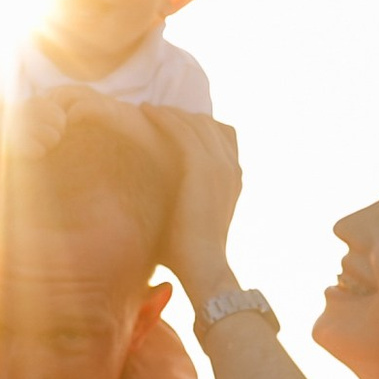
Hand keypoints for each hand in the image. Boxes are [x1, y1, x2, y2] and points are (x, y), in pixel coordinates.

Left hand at [150, 110, 245, 305]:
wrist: (203, 267)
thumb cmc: (190, 255)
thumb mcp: (193, 220)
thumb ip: (185, 200)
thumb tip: (162, 195)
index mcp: (233, 176)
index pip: (220, 136)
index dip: (194, 127)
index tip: (170, 125)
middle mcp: (230, 165)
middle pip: (207, 125)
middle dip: (181, 117)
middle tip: (154, 113)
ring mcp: (218, 163)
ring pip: (193, 123)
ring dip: (170, 114)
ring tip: (147, 111)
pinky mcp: (200, 164)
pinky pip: (181, 128)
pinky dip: (162, 118)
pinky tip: (145, 113)